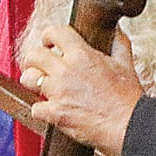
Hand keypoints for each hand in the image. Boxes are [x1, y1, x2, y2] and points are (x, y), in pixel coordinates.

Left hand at [21, 25, 143, 155]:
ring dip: (32, 82)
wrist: (128, 124)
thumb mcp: (126, 65)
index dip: (49, 36)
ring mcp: (58, 92)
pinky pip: (35, 108)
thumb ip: (119, 44)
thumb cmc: (127, 98)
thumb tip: (117, 31)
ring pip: (28, 79)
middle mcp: (66, 71)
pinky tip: (50, 110)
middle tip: (38, 65)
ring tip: (40, 85)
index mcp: (82, 55)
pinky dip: (41, 110)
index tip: (50, 42)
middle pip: (34, 55)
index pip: (55, 32)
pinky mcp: (54, 113)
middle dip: (34, 59)